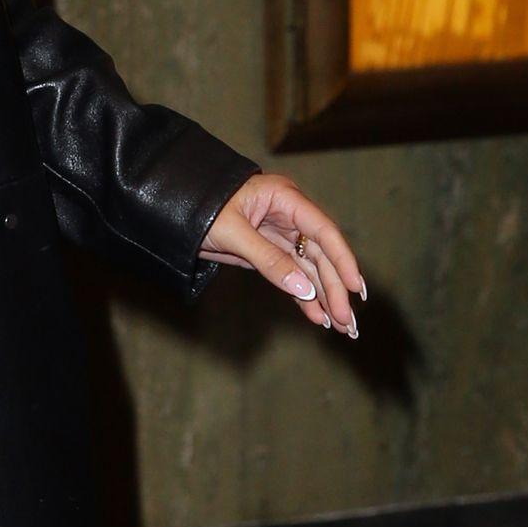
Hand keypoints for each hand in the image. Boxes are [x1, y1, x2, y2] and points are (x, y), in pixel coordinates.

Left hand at [198, 172, 366, 338]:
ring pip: (310, 269)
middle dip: (335, 289)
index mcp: (284, 199)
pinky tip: (318, 317)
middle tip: (348, 322)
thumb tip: (305, 289)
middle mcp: (288, 216)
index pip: (324, 230)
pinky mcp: (269, 252)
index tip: (355, 288)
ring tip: (342, 328)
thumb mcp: (232, 232)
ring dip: (325, 297)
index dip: (343, 260)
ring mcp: (280, 235)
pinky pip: (292, 276)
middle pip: (321, 255)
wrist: (172, 210)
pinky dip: (304, 297)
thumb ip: (268, 260)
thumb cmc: (199, 208)